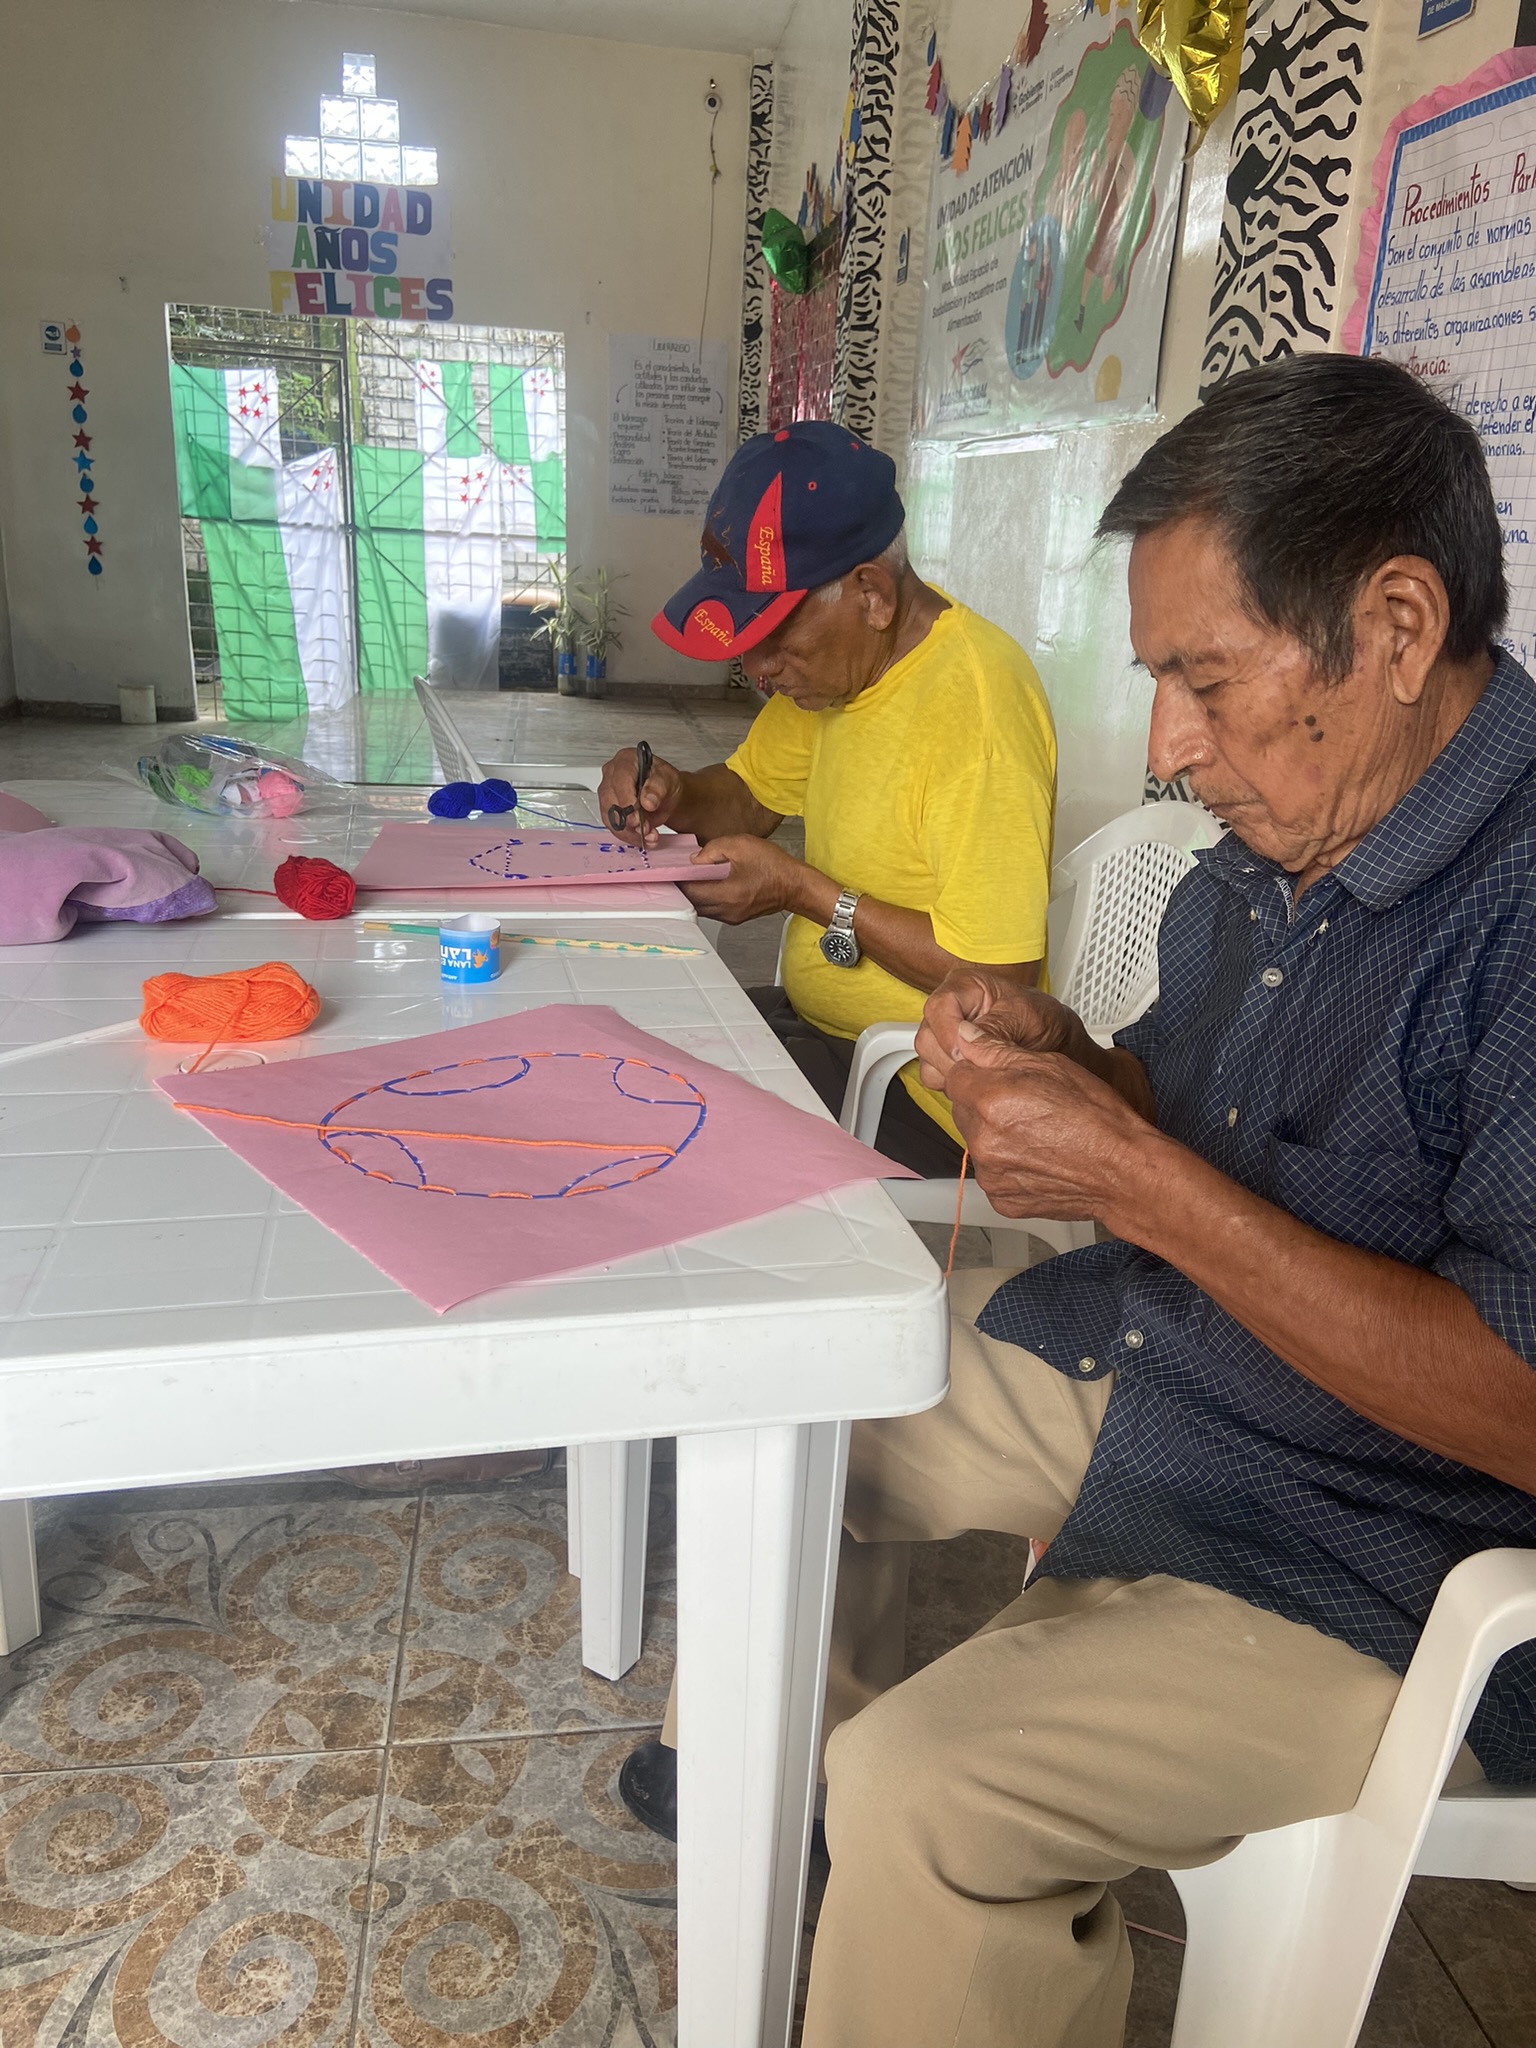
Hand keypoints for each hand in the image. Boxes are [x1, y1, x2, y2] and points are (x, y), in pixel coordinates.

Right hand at [597, 749, 682, 845]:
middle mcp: (612, 776)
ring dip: (630, 832)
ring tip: (650, 836)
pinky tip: (643, 839)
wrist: (666, 795)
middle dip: (629, 820)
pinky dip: (630, 836)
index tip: (637, 815)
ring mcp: (608, 794)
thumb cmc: (664, 782)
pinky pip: (614, 827)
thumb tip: (647, 801)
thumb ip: (658, 788)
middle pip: (611, 800)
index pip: (620, 780)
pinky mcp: (609, 811)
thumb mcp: (668, 780)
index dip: (627, 800)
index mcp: (626, 760)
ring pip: (610, 817)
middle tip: (646, 829)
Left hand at [679, 835, 803, 923]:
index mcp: (726, 893)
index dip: (677, 879)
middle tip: (676, 873)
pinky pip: (712, 909)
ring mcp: (730, 916)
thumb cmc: (775, 866)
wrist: (795, 885)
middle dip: (682, 887)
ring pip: (700, 908)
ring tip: (691, 877)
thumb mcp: (741, 845)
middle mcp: (726, 910)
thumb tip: (695, 860)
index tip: (669, 870)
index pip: (689, 890)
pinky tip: (708, 884)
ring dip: (694, 894)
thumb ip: (713, 850)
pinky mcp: (735, 917)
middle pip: (691, 902)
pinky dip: (706, 897)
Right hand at [916, 970, 1080, 1090]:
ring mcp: (943, 1034)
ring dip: (953, 1073)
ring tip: (984, 1070)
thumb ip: (995, 1028)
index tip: (965, 1054)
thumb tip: (967, 1042)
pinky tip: (976, 1078)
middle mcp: (949, 1008)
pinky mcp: (943, 1057)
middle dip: (954, 1059)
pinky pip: (932, 1075)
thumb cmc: (1041, 1021)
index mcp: (966, 986)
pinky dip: (951, 1084)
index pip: (939, 1007)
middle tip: (982, 1066)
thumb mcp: (1025, 1018)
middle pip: (928, 1036)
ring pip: (927, 1059)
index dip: (949, 1033)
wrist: (1053, 1043)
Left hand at [944, 1034, 1158, 1222]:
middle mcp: (982, 1139)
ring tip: (1036, 1134)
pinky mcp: (1001, 1198)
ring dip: (994, 1135)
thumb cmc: (1096, 1117)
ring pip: (977, 1142)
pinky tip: (1037, 1157)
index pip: (956, 1076)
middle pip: (963, 1110)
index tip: (1002, 1078)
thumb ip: (996, 1050)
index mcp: (990, 1100)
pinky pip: (992, 1172)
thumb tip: (965, 1035)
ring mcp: (990, 1173)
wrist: (1122, 1172)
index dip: (979, 1073)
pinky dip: (1007, 1164)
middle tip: (1026, 1106)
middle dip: (984, 1104)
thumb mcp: (1051, 1065)